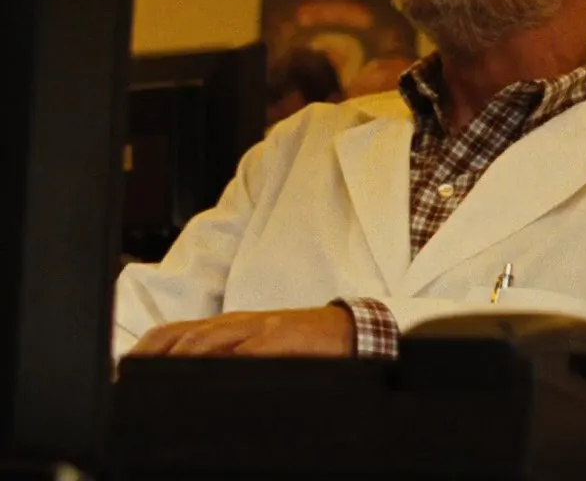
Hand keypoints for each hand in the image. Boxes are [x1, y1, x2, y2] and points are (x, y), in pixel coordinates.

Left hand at [127, 306, 354, 357]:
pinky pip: (244, 352)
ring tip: (157, 378)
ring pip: (205, 340)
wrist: (343, 331)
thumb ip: (225, 357)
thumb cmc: (298, 343)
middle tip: (132, 378)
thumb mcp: (255, 346)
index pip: (173, 332)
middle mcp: (233, 323)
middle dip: (152, 356)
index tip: (125, 371)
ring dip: (178, 358)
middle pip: (180, 335)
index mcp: (225, 325)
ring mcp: (254, 329)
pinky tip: (209, 380)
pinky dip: (223, 364)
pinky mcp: (276, 339)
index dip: (145, 350)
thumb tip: (188, 378)